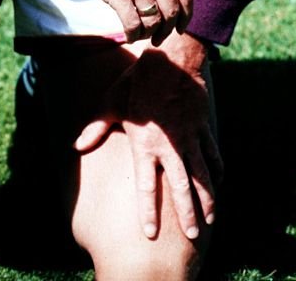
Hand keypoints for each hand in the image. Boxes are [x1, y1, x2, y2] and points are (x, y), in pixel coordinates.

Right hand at [44, 0, 192, 42]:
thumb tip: (171, 1)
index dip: (185, 17)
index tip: (179, 28)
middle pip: (171, 13)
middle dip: (166, 31)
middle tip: (158, 38)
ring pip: (153, 22)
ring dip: (148, 34)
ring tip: (140, 35)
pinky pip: (133, 25)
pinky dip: (133, 35)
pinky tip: (129, 35)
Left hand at [74, 32, 222, 240]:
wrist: (171, 59)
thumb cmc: (137, 81)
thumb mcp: (113, 101)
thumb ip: (97, 126)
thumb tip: (76, 145)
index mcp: (145, 144)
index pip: (145, 185)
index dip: (148, 210)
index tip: (149, 233)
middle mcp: (170, 146)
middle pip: (181, 187)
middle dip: (188, 213)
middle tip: (193, 236)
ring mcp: (190, 138)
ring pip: (202, 175)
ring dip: (207, 199)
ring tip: (210, 220)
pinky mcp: (202, 127)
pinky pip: (212, 153)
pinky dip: (216, 170)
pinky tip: (218, 183)